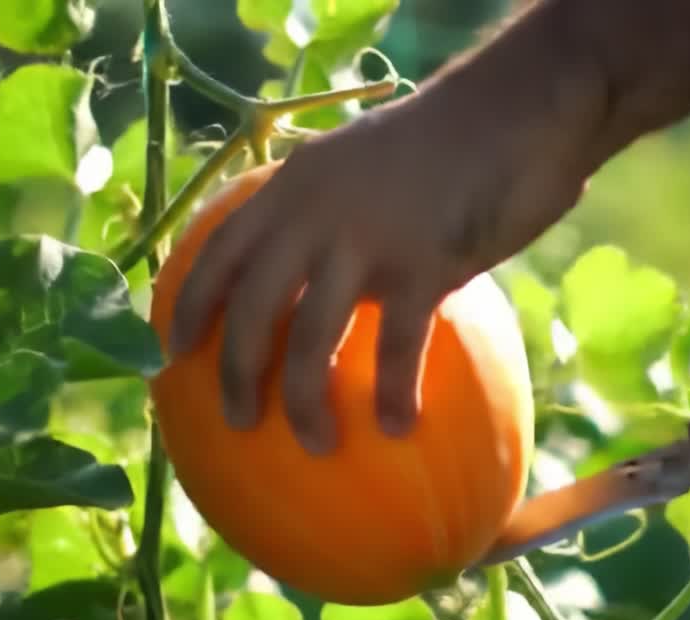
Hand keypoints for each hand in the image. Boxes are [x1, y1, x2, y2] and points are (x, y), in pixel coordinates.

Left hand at [167, 88, 588, 454]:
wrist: (516, 106)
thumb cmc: (451, 138)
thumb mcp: (364, 159)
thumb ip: (333, 204)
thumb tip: (323, 263)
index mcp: (295, 186)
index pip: (222, 250)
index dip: (192, 303)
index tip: (172, 350)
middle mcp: (315, 214)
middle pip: (254, 307)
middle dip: (236, 372)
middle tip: (238, 420)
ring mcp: (366, 240)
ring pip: (310, 339)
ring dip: (305, 402)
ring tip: (316, 443)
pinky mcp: (423, 265)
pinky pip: (398, 347)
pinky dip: (396, 393)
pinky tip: (399, 425)